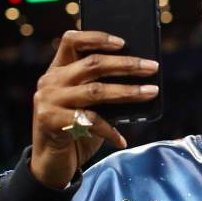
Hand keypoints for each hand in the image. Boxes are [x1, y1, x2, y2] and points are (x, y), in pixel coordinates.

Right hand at [30, 30, 159, 189]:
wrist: (50, 162)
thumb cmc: (75, 129)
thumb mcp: (86, 104)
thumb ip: (101, 88)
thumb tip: (140, 79)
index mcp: (58, 70)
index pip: (72, 41)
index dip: (97, 38)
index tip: (123, 42)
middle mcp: (50, 81)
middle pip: (93, 64)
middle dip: (127, 64)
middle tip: (152, 67)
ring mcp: (48, 100)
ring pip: (96, 91)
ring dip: (128, 92)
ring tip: (151, 92)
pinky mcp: (51, 121)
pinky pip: (90, 122)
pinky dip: (110, 131)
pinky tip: (123, 140)